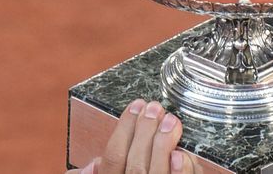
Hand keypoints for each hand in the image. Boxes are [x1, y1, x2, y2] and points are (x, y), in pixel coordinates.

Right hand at [66, 98, 197, 173]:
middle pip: (134, 165)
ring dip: (163, 145)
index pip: (112, 158)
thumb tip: (91, 166)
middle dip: (145, 132)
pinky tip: (181, 156)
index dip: (124, 129)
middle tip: (155, 108)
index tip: (136, 106)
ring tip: (171, 121)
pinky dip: (182, 173)